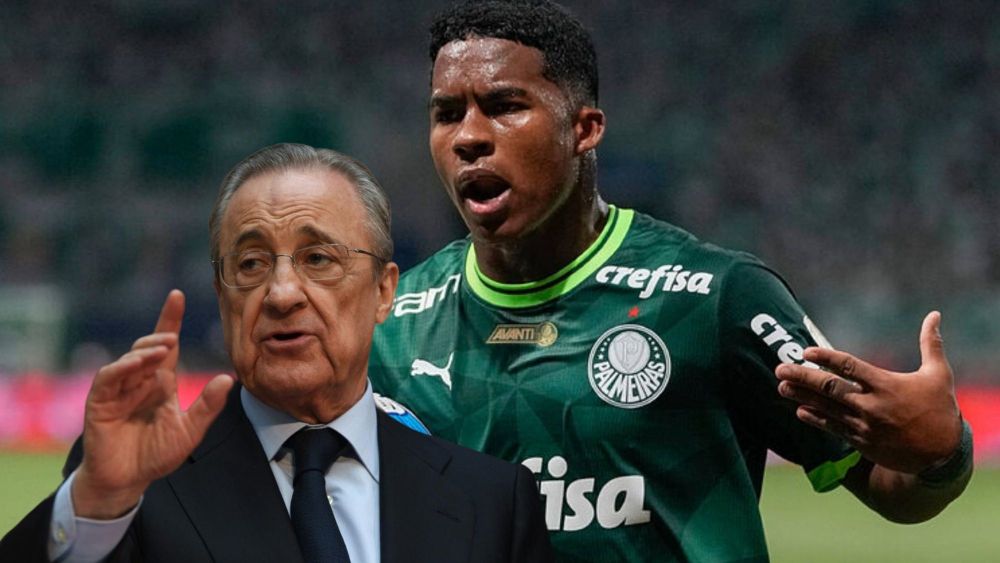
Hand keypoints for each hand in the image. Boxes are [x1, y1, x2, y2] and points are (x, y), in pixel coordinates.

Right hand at [72, 290, 233, 517]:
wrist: (127, 481)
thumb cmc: (156, 454)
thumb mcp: (189, 430)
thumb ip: (207, 406)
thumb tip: (229, 379)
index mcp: (161, 382)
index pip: (166, 345)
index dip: (170, 319)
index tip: (178, 295)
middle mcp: (139, 380)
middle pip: (147, 348)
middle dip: (160, 337)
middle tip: (173, 336)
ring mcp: (118, 390)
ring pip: (129, 360)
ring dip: (144, 353)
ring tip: (162, 349)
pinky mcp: (100, 402)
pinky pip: (108, 379)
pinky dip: (122, 369)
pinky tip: (136, 366)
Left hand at [775, 311, 961, 473]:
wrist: (944, 456)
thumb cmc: (941, 410)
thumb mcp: (939, 375)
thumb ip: (931, 344)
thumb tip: (935, 315)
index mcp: (887, 385)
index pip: (849, 367)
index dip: (826, 357)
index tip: (806, 351)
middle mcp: (872, 405)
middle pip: (829, 388)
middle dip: (802, 377)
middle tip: (780, 368)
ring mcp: (865, 425)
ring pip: (826, 408)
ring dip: (801, 397)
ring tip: (781, 386)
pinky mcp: (862, 442)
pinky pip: (833, 428)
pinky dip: (815, 419)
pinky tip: (799, 410)